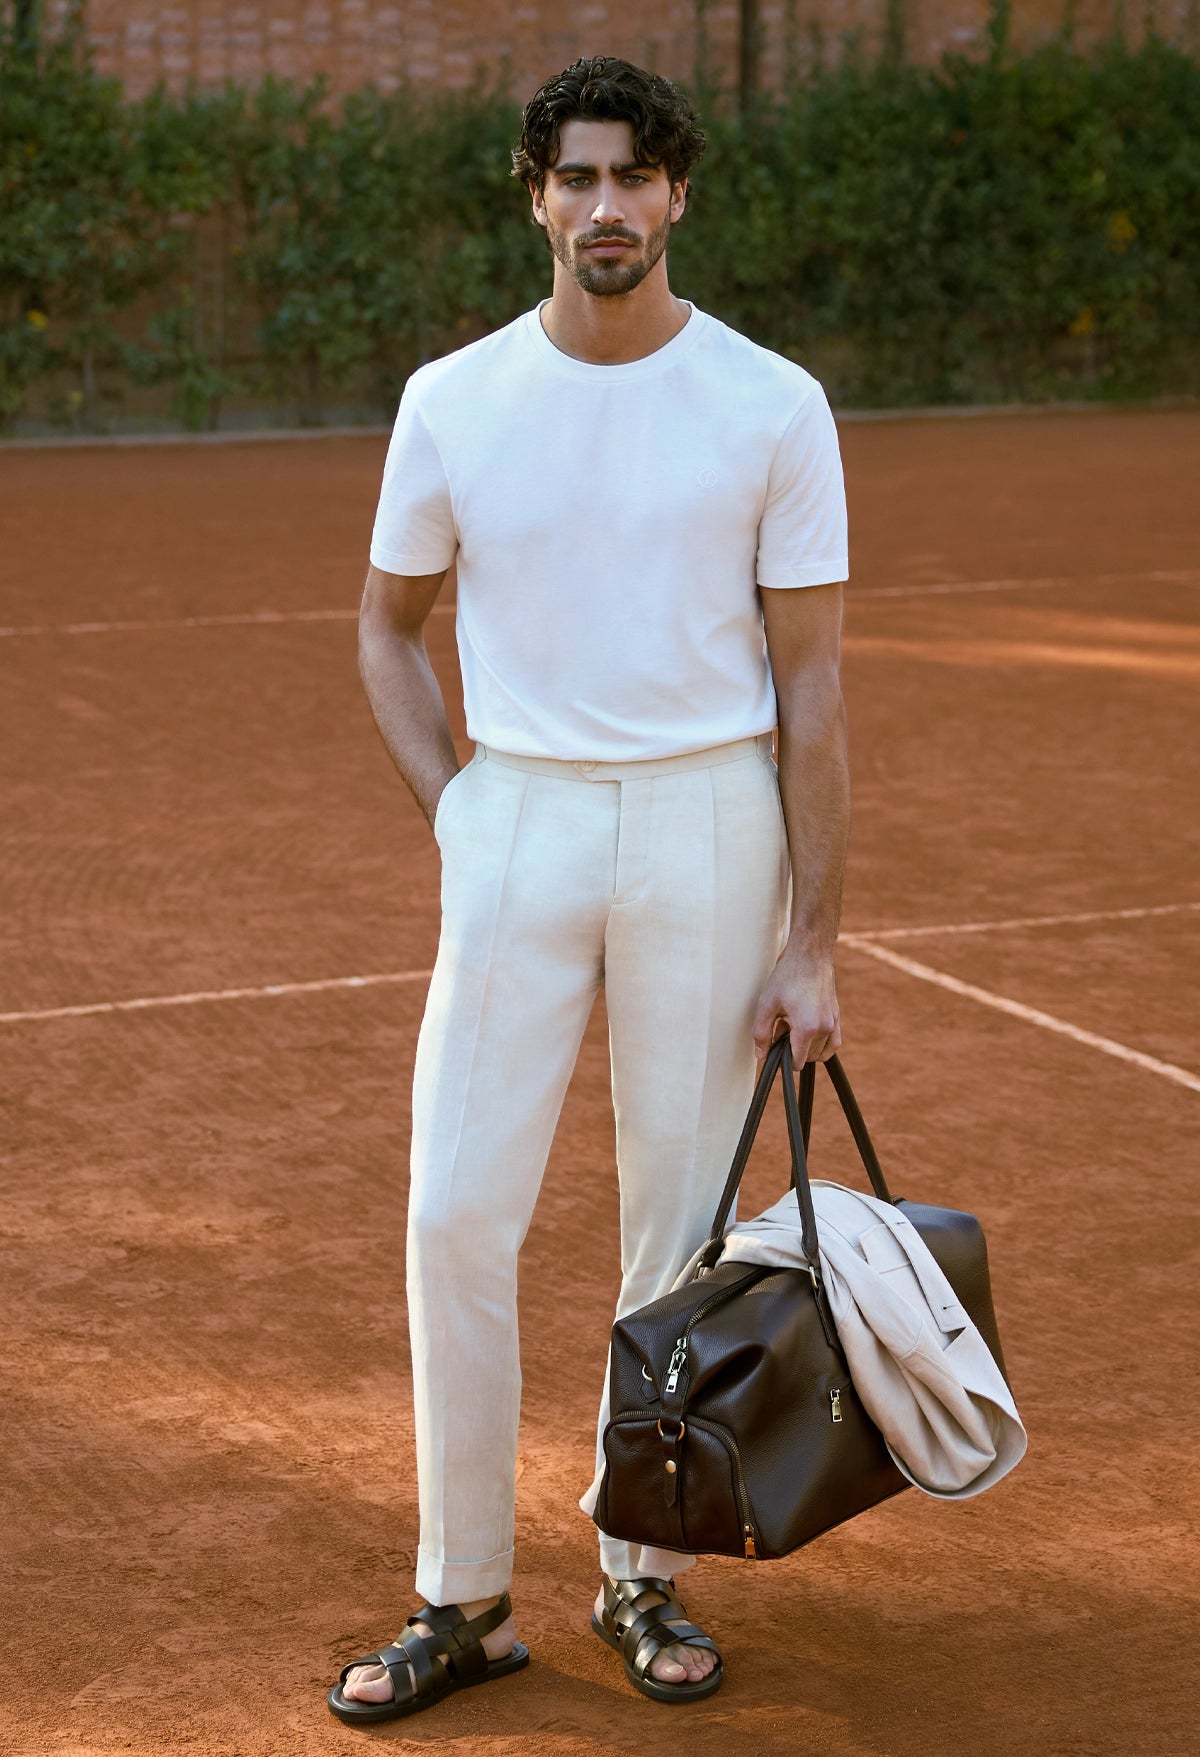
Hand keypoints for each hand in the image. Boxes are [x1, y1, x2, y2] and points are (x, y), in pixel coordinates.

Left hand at [752, 946, 840, 1064]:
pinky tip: (808, 1032)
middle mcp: (824, 1029)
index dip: (783, 1058)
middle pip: (808, 1057)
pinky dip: (822, 1045)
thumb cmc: (788, 976)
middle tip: (780, 1027)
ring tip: (792, 1026)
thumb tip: (762, 1055)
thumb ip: (761, 1033)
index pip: (797, 1062)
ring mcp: (833, 1023)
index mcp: (807, 1028)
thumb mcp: (766, 1004)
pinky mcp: (837, 1016)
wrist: (810, 955)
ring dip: (806, 1046)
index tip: (775, 1045)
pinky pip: (834, 1043)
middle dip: (793, 1048)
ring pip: (820, 1052)